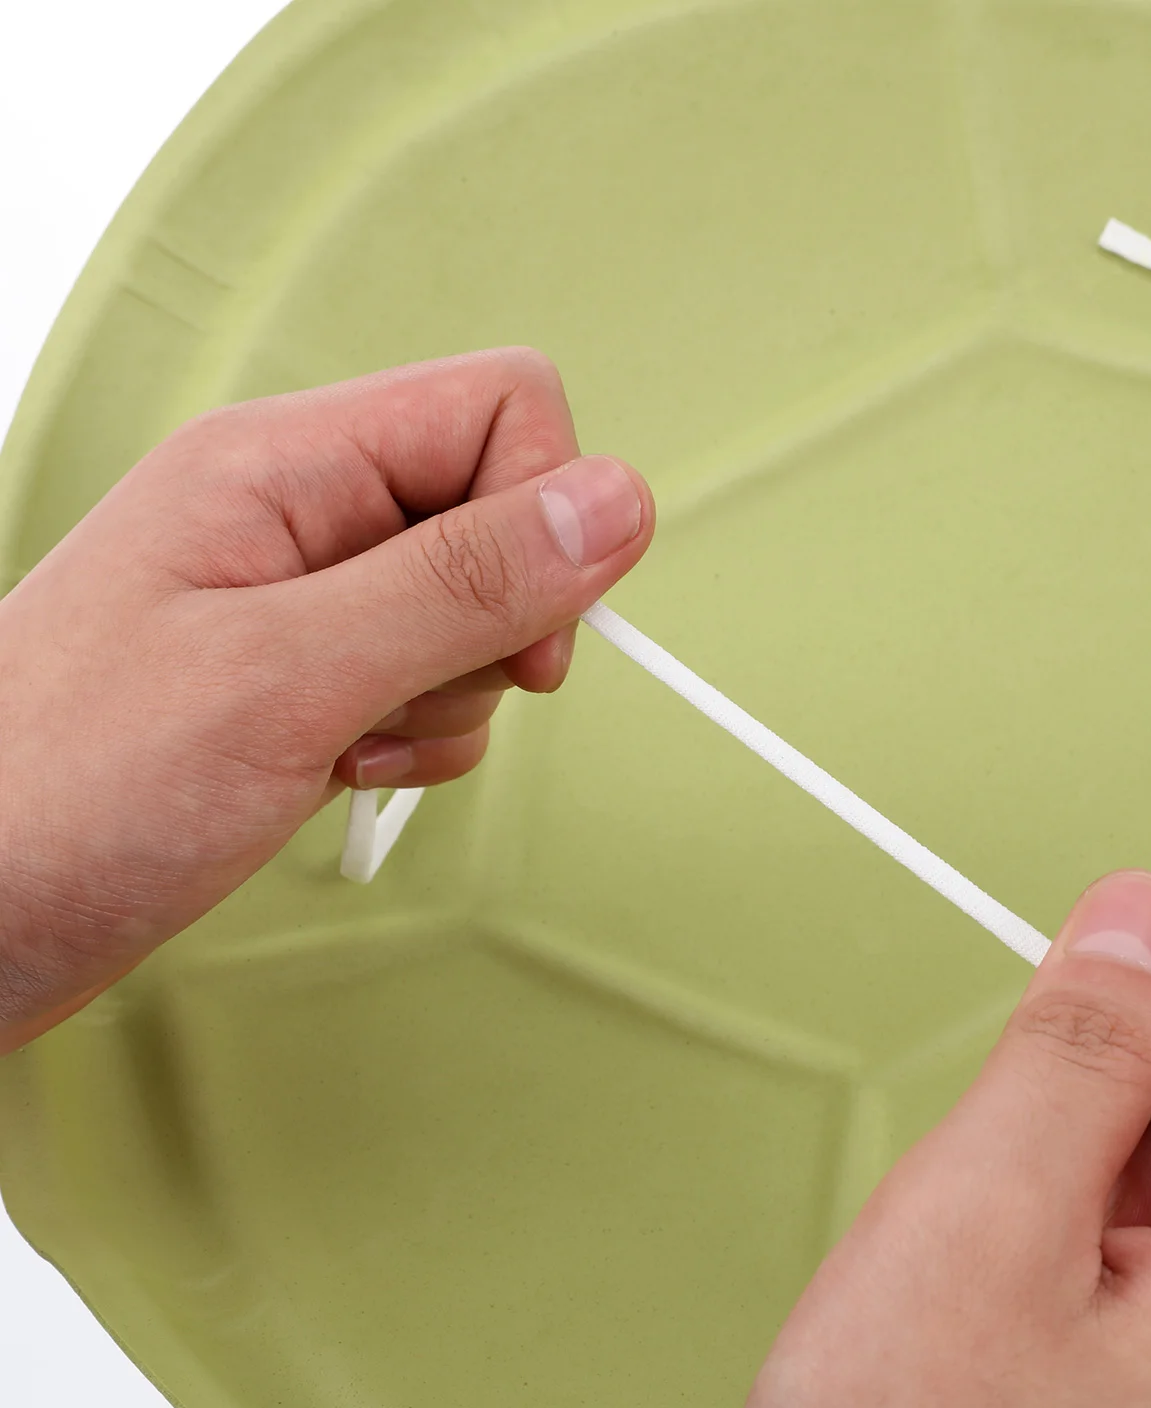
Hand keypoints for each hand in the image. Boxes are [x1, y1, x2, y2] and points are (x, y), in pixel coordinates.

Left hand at [0, 349, 653, 1048]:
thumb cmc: (66, 787)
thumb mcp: (285, 676)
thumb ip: (462, 582)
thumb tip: (616, 499)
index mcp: (283, 463)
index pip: (501, 409)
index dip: (547, 516)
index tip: (527, 636)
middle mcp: (299, 513)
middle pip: (499, 518)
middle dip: (488, 631)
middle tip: (397, 696)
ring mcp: (304, 600)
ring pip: (475, 616)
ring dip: (444, 702)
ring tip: (341, 744)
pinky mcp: (308, 677)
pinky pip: (433, 687)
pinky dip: (412, 743)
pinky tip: (334, 770)